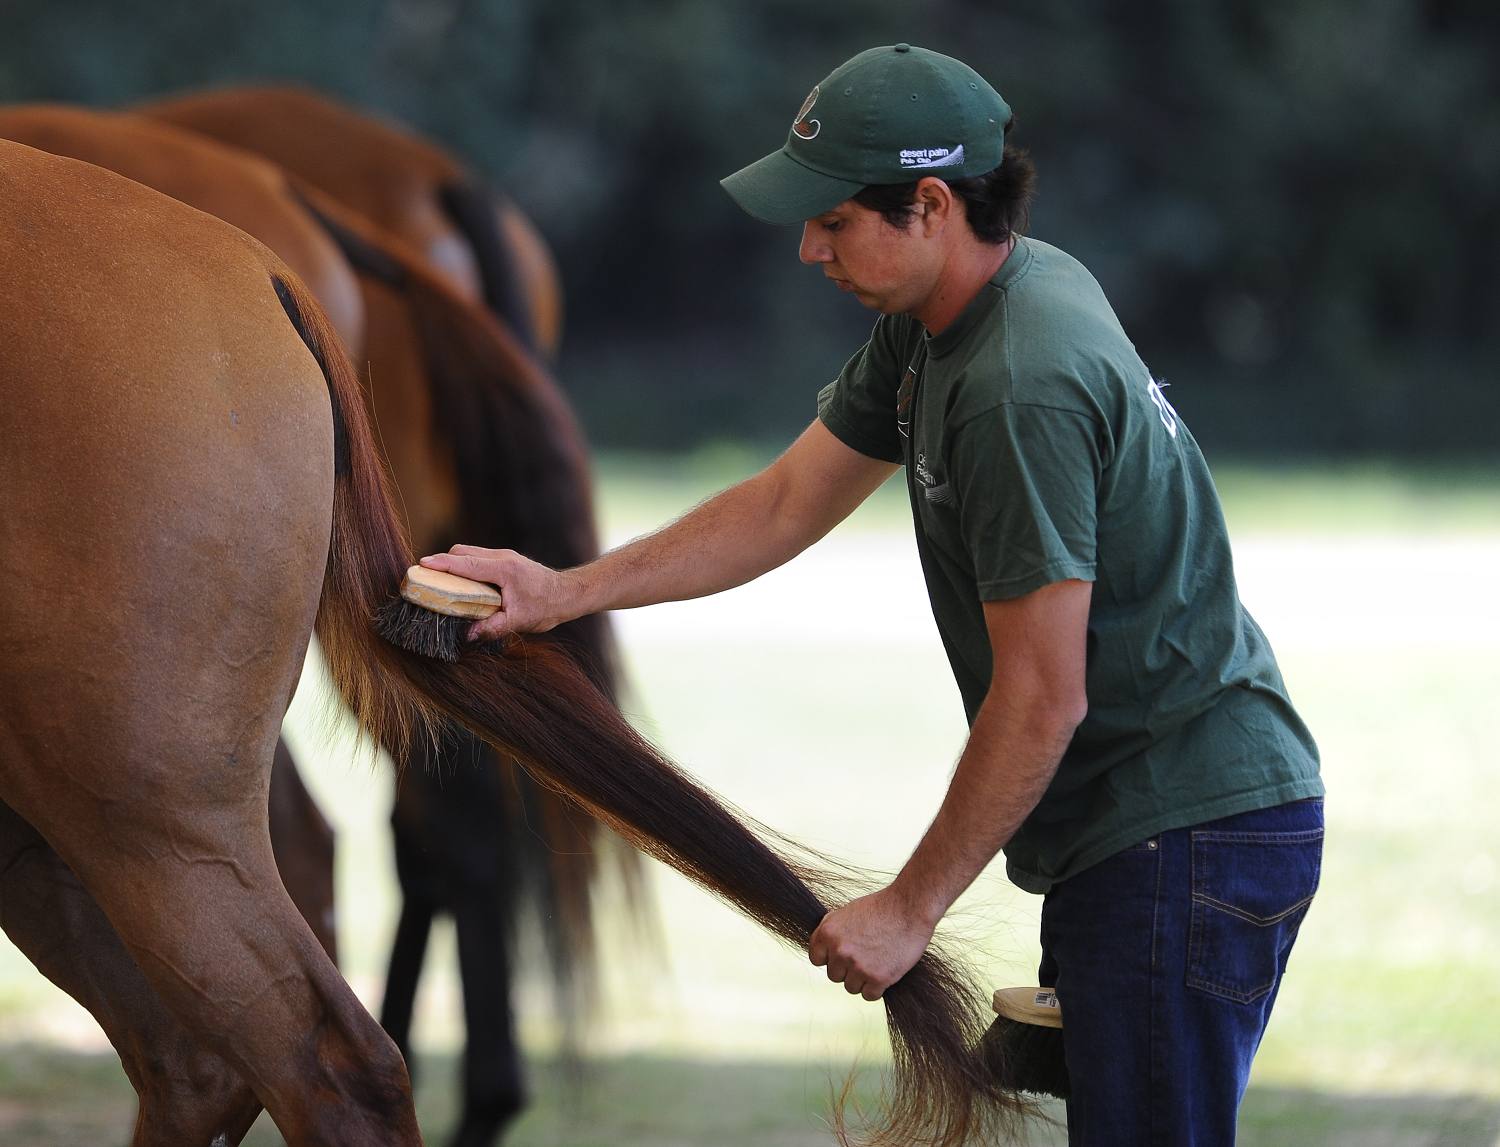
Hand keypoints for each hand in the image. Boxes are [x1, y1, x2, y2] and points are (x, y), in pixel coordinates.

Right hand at [418, 545, 577, 641]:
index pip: (465, 563)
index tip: (421, 564)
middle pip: (462, 552)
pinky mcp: (505, 560)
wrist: (568, 594)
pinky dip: (465, 567)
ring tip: (439, 582)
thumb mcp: (518, 621)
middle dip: (442, 563)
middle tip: (426, 579)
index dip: (441, 564)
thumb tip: (467, 635)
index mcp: (503, 569)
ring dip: (453, 564)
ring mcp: (504, 556)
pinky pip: (478, 558)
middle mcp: (502, 557)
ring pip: (469, 553)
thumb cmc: (546, 607)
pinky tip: (461, 584)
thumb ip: (492, 627)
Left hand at [808, 886, 936, 1001]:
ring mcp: (858, 966)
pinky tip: (886, 969)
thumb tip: (822, 949)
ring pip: (851, 987)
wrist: (910, 907)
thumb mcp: (847, 912)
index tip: (844, 953)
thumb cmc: (881, 908)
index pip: (816, 959)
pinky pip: (869, 995)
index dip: (831, 957)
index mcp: (827, 933)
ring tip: (878, 959)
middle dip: (848, 969)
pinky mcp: (878, 978)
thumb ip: (831, 932)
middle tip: (866, 954)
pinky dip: (877, 987)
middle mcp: (839, 951)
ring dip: (863, 979)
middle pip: (834, 976)